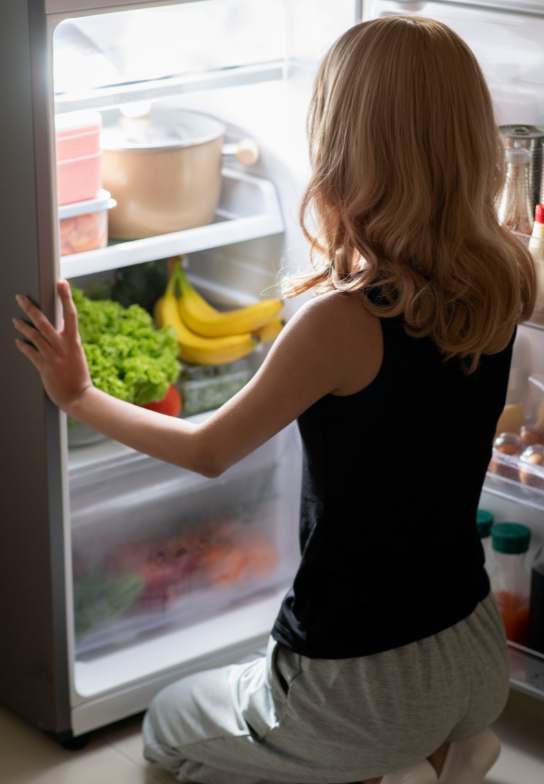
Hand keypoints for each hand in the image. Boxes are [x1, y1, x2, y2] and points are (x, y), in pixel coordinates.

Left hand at [13, 280, 92, 411]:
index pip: (70, 314)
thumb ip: (66, 341)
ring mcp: (52, 356)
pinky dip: (23, 346)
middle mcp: (62, 346)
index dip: (66, 297)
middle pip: (44, 322)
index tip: (62, 282)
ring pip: (34, 335)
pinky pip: (30, 352)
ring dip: (22, 326)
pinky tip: (17, 341)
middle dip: (30, 308)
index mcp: (74, 341)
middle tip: (20, 297)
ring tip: (15, 320)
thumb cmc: (78, 375)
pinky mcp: (44, 367)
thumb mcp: (76, 354)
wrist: (78, 396)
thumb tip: (57, 329)